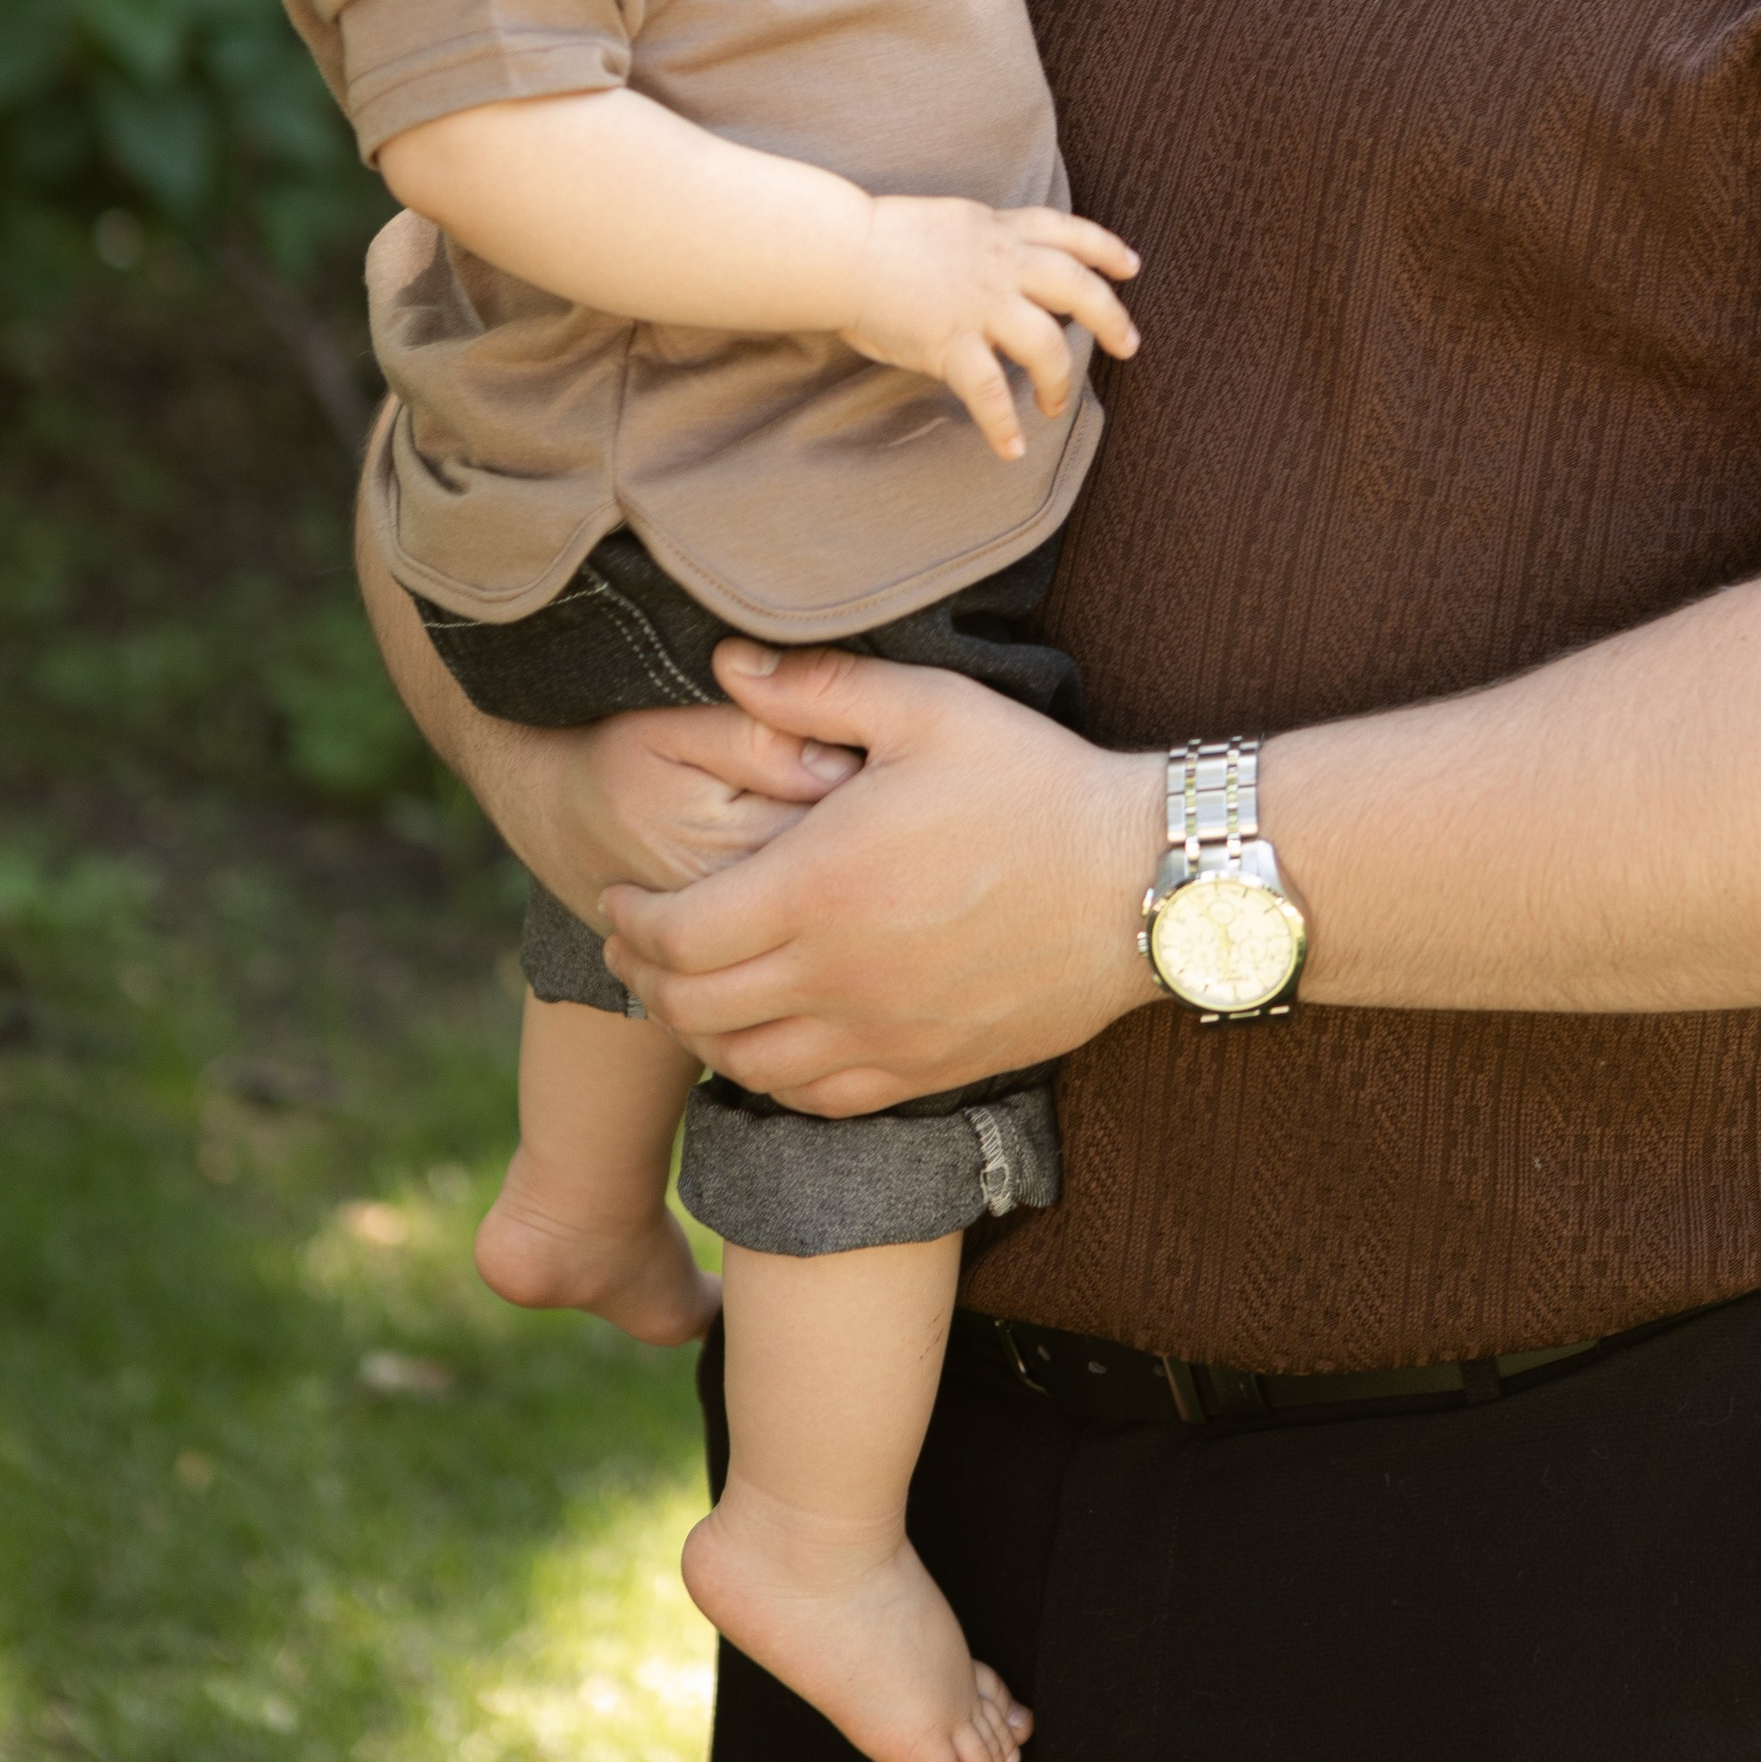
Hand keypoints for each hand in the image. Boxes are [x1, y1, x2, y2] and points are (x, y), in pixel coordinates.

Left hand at [600, 649, 1157, 1106]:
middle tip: (633, 942)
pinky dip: (768, 1075)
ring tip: (688, 992)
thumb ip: (818, 686)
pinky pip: (814, 1097)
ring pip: (744, 1063)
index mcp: (820, 887)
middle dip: (643, 975)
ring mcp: (881, 1033)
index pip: (676, 932)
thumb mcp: (930, 708)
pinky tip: (767, 1041)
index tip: (618, 895)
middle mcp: (836, 976)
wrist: (1142, 885)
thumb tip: (725, 664)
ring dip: (698, 1031)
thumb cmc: (1037, 786)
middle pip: (692, 1007)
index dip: (629, 918)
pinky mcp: (924, 1070)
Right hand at [842, 194, 1139, 462]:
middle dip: (1111, 318)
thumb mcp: (950, 222)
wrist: (837, 251)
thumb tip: (1005, 263)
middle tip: (1128, 345)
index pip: (1067, 231)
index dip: (1104, 249)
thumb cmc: (879, 238)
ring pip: (1047, 345)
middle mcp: (1000, 264)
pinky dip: (1004, 425)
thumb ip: (984, 240)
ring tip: (1056, 405)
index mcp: (998, 230)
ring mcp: (979, 304)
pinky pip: (990, 391)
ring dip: (1060, 380)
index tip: (1129, 267)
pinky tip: (1012, 448)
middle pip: (1077, 288)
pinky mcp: (950, 342)